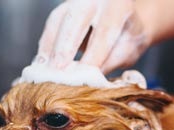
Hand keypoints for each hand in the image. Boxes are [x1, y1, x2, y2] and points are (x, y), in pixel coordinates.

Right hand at [35, 0, 150, 73]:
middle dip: (65, 47)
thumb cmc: (129, 34)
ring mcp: (77, 0)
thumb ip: (113, 59)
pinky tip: (41, 62)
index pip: (104, 32)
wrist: (125, 16)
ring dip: (50, 47)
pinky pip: (52, 24)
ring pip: (58, 21)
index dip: (93, 55)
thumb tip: (92, 78)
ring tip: (44, 70)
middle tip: (58, 70)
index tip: (83, 77)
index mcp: (118, 5)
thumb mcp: (131, 47)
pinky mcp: (64, 8)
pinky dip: (45, 44)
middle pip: (77, 20)